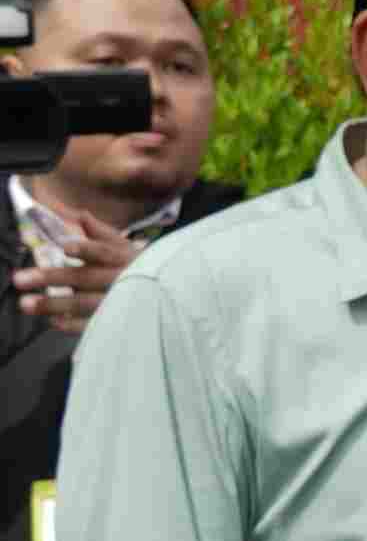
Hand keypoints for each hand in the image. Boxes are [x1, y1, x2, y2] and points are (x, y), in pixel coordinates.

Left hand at [12, 219, 138, 334]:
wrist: (174, 297)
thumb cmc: (144, 270)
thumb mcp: (129, 249)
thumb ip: (104, 234)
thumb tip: (82, 215)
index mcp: (124, 259)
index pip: (103, 252)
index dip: (85, 250)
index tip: (64, 249)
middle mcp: (122, 280)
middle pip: (86, 278)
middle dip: (52, 278)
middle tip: (19, 279)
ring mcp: (120, 302)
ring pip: (85, 303)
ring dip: (54, 304)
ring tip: (25, 304)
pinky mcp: (118, 321)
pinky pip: (94, 325)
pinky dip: (74, 325)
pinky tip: (54, 322)